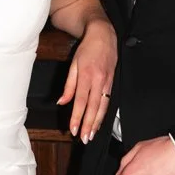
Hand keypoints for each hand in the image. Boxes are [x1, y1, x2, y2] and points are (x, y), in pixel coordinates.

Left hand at [59, 19, 116, 141]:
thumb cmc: (86, 49)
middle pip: (94, 107)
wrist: (104, 35)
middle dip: (89, 125)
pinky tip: (99, 122)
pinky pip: (108, 101)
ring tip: (91, 135)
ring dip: (97, 123)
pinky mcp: (113, 82)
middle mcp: (99, 81)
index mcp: (87, 76)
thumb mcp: (73, 64)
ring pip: (103, 107)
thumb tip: (62, 102)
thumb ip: (68, 85)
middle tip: (84, 139)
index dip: (77, 117)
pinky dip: (103, 113)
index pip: (81, 101)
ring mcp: (108, 82)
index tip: (73, 129)